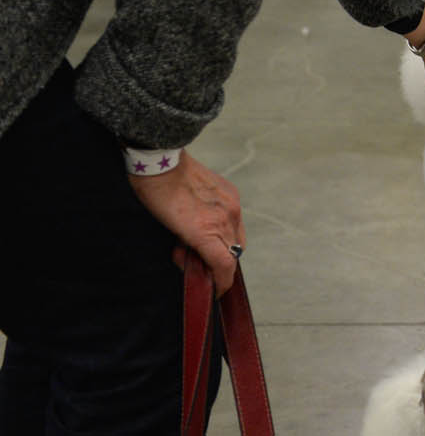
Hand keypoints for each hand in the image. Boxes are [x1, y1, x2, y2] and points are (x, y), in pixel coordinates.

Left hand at [129, 152, 243, 295]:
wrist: (162, 162)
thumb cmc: (156, 199)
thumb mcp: (169, 231)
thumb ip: (187, 248)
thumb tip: (194, 257)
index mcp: (206, 232)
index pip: (225, 266)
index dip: (222, 283)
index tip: (217, 291)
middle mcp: (225, 219)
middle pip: (235, 254)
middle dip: (221, 265)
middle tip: (199, 263)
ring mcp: (231, 205)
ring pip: (238, 237)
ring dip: (224, 246)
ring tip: (201, 241)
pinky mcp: (232, 193)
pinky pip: (236, 218)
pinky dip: (226, 227)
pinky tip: (207, 221)